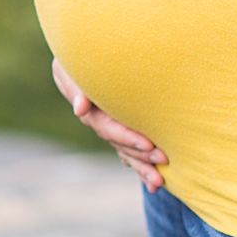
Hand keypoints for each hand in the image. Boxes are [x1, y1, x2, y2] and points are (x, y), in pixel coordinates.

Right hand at [51, 57, 167, 190]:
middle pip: (119, 145)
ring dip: (141, 167)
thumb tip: (80, 109)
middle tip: (163, 165)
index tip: (149, 145)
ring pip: (125, 151)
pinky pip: (128, 150)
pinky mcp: (120, 126)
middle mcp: (98, 122)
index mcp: (90, 109)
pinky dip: (139, 164)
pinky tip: (152, 182)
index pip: (109, 127)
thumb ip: (77, 85)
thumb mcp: (72, 66)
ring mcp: (109, 126)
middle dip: (141, 157)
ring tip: (159, 183)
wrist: (87, 53)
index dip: (128, 137)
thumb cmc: (82, 54)